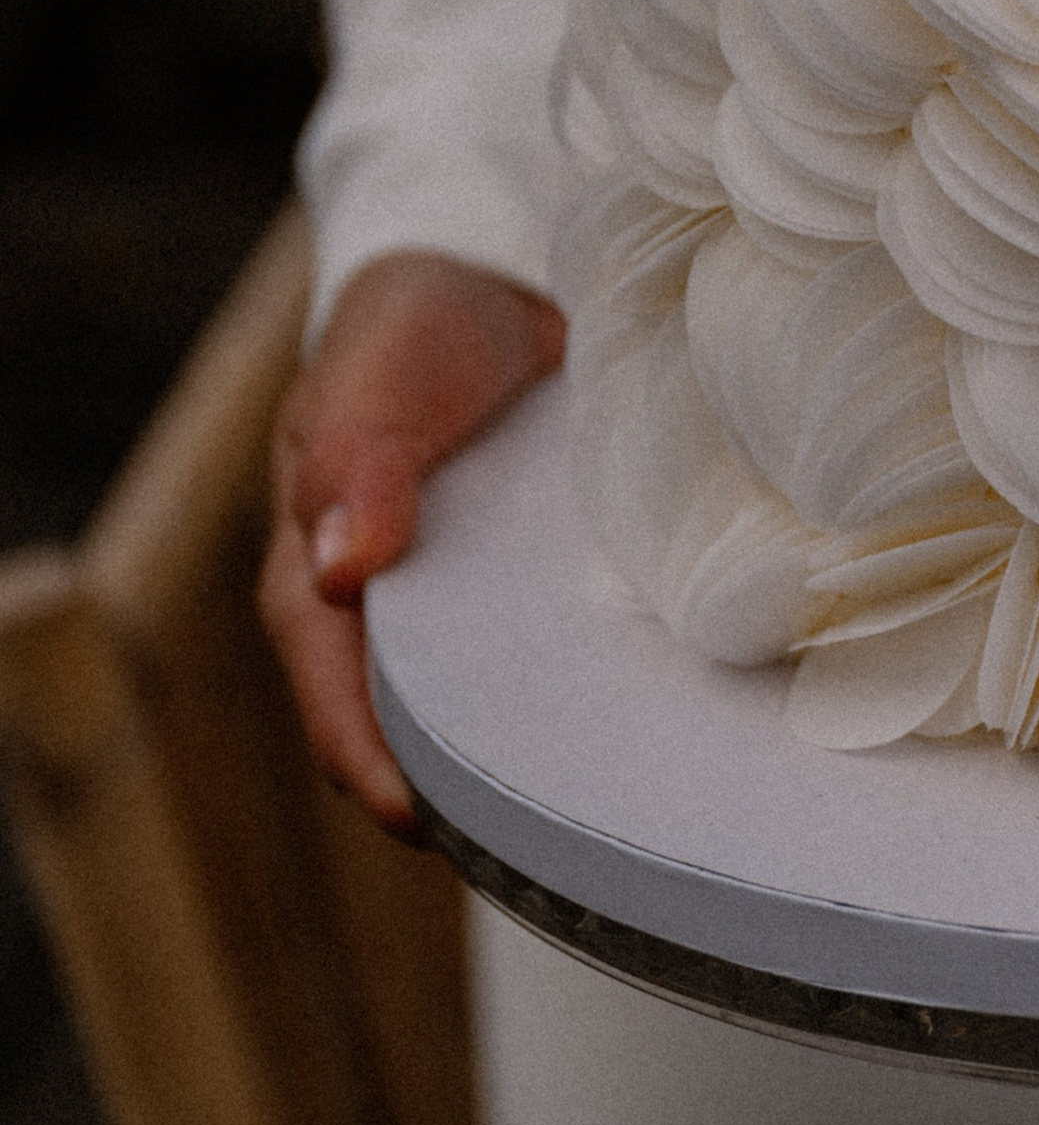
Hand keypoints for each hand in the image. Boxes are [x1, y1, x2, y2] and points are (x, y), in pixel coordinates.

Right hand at [259, 251, 566, 833]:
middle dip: (453, 794)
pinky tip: (635, 713)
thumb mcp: (376, 380)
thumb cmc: (407, 328)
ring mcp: (456, 599)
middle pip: (407, 728)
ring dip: (520, 753)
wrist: (480, 274)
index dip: (371, 767)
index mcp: (316, 574)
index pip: (334, 700)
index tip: (423, 823)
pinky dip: (570, 690)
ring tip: (593, 811)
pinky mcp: (520, 580)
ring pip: (478, 704)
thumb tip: (340, 578)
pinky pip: (539, 653)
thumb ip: (357, 468)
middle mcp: (385, 605)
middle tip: (534, 851)